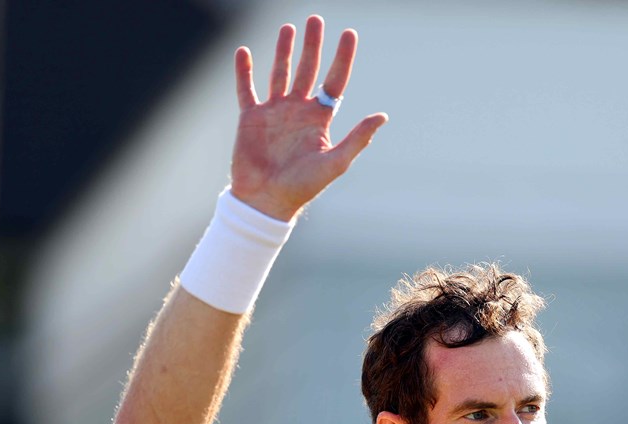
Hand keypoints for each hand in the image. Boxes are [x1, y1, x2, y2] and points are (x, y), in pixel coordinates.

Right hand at [229, 16, 387, 220]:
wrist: (267, 201)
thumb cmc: (303, 186)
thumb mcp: (335, 162)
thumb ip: (358, 138)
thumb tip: (383, 116)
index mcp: (320, 119)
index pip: (334, 81)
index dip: (343, 58)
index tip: (349, 33)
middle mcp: (298, 111)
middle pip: (308, 70)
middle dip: (312, 45)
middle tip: (316, 19)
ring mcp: (274, 112)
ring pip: (280, 73)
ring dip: (284, 51)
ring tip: (288, 28)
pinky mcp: (250, 118)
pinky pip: (246, 89)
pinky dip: (244, 71)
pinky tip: (244, 52)